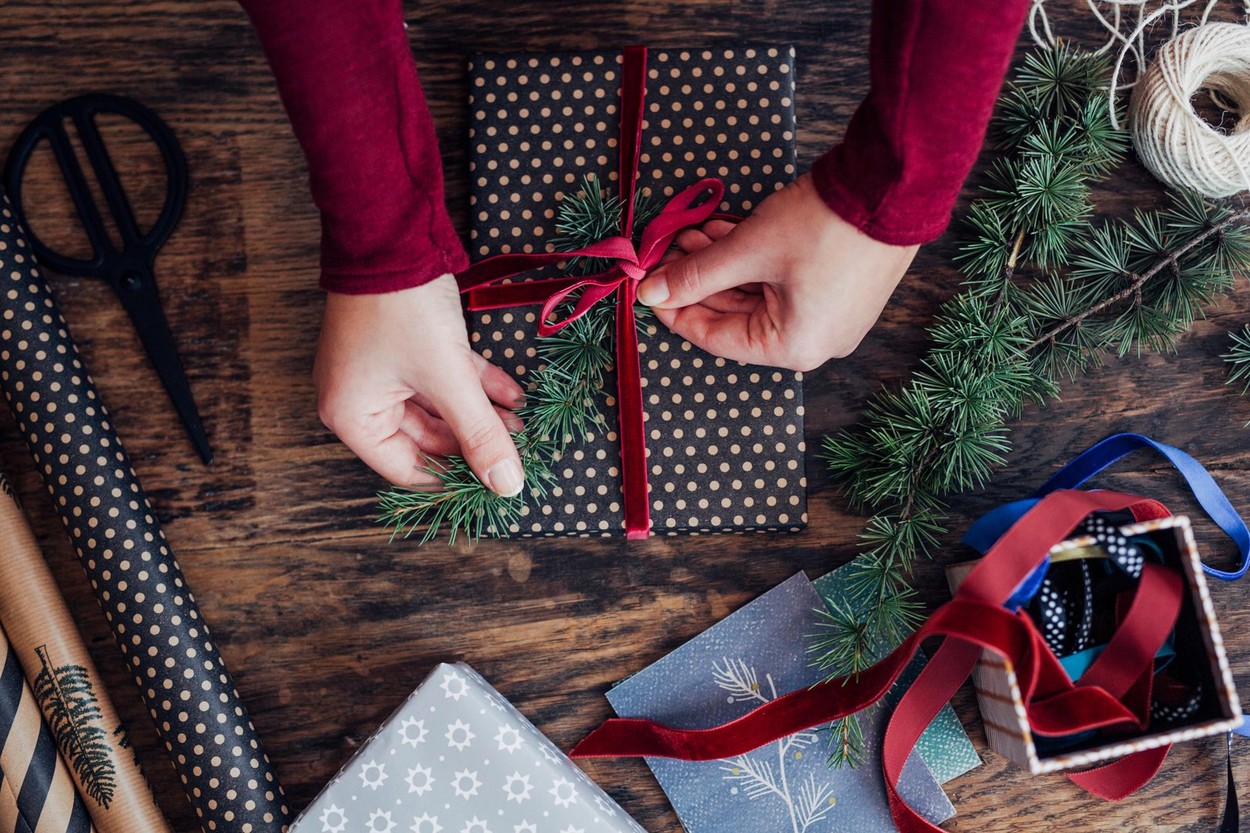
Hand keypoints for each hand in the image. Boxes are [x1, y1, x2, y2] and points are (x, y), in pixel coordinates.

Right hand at [314, 274, 525, 492]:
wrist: (391, 235)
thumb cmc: (403, 310)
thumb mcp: (448, 378)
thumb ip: (479, 433)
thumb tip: (506, 484)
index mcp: (353, 417)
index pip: (408, 469)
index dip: (455, 478)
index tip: (496, 481)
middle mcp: (361, 397)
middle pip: (427, 438)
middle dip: (475, 440)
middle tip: (519, 449)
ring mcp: (382, 369)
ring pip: (439, 405)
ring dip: (481, 413)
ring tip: (523, 423)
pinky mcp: (403, 344)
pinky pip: (441, 376)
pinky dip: (474, 384)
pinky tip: (514, 394)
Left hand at [637, 174, 917, 370]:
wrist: (893, 185)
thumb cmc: (824, 225)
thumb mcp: (748, 249)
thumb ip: (696, 275)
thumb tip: (651, 293)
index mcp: (793, 347)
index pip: (715, 338)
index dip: (675, 310)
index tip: (648, 287)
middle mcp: (814, 341)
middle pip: (736, 316)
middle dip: (699, 280)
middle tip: (665, 252)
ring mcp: (830, 316)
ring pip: (757, 295)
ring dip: (722, 265)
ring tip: (689, 233)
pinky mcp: (839, 289)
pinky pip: (781, 283)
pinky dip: (751, 261)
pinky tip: (721, 232)